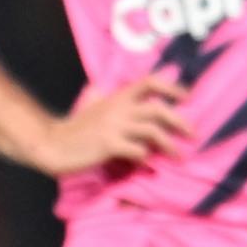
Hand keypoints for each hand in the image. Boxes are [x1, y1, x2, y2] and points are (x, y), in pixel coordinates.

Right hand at [31, 74, 190, 175]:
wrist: (53, 144)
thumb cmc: (73, 129)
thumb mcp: (88, 106)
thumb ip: (98, 96)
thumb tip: (98, 86)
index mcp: (117, 97)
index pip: (149, 82)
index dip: (171, 87)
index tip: (187, 96)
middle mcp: (118, 109)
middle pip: (158, 109)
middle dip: (180, 121)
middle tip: (194, 134)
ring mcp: (113, 127)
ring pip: (152, 131)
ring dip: (170, 145)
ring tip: (180, 156)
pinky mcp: (108, 145)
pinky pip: (137, 150)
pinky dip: (147, 157)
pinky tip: (149, 164)